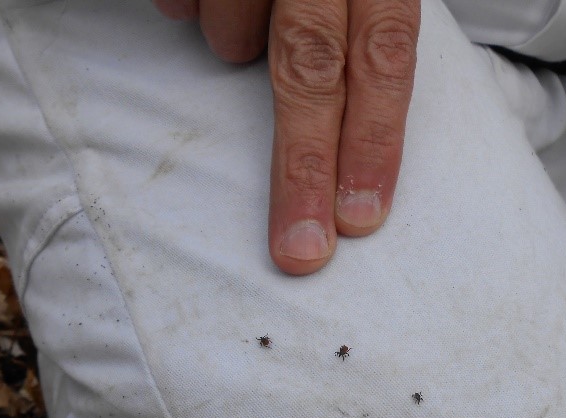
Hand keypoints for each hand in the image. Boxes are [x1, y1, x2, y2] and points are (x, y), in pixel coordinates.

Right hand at [154, 0, 420, 274]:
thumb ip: (359, 33)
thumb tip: (357, 150)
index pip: (385, 58)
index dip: (374, 142)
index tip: (360, 218)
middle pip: (314, 71)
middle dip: (305, 167)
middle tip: (299, 246)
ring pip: (234, 32)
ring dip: (235, 46)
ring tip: (244, 32)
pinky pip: (180, 3)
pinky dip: (187, 11)